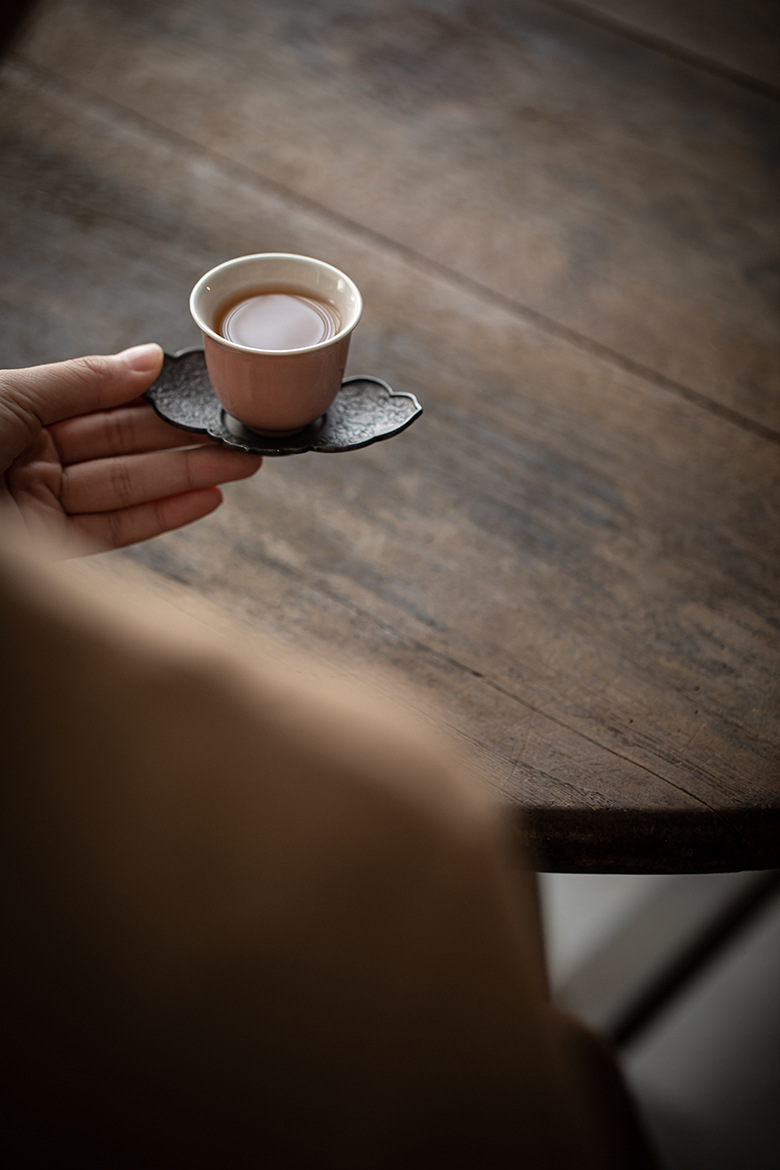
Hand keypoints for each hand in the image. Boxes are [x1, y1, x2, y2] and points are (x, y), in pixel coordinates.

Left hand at [0, 344, 262, 552]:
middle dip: (184, 442)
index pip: (101, 406)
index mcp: (16, 416)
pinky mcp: (51, 555)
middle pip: (122, 449)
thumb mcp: (12, 394)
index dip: (154, 400)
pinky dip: (163, 516)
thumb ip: (84, 381)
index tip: (205, 394)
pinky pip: (114, 533)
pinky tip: (206, 498)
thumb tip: (149, 358)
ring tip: (242, 464)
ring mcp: (41, 510)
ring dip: (188, 477)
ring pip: (127, 490)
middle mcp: (30, 462)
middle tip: (241, 435)